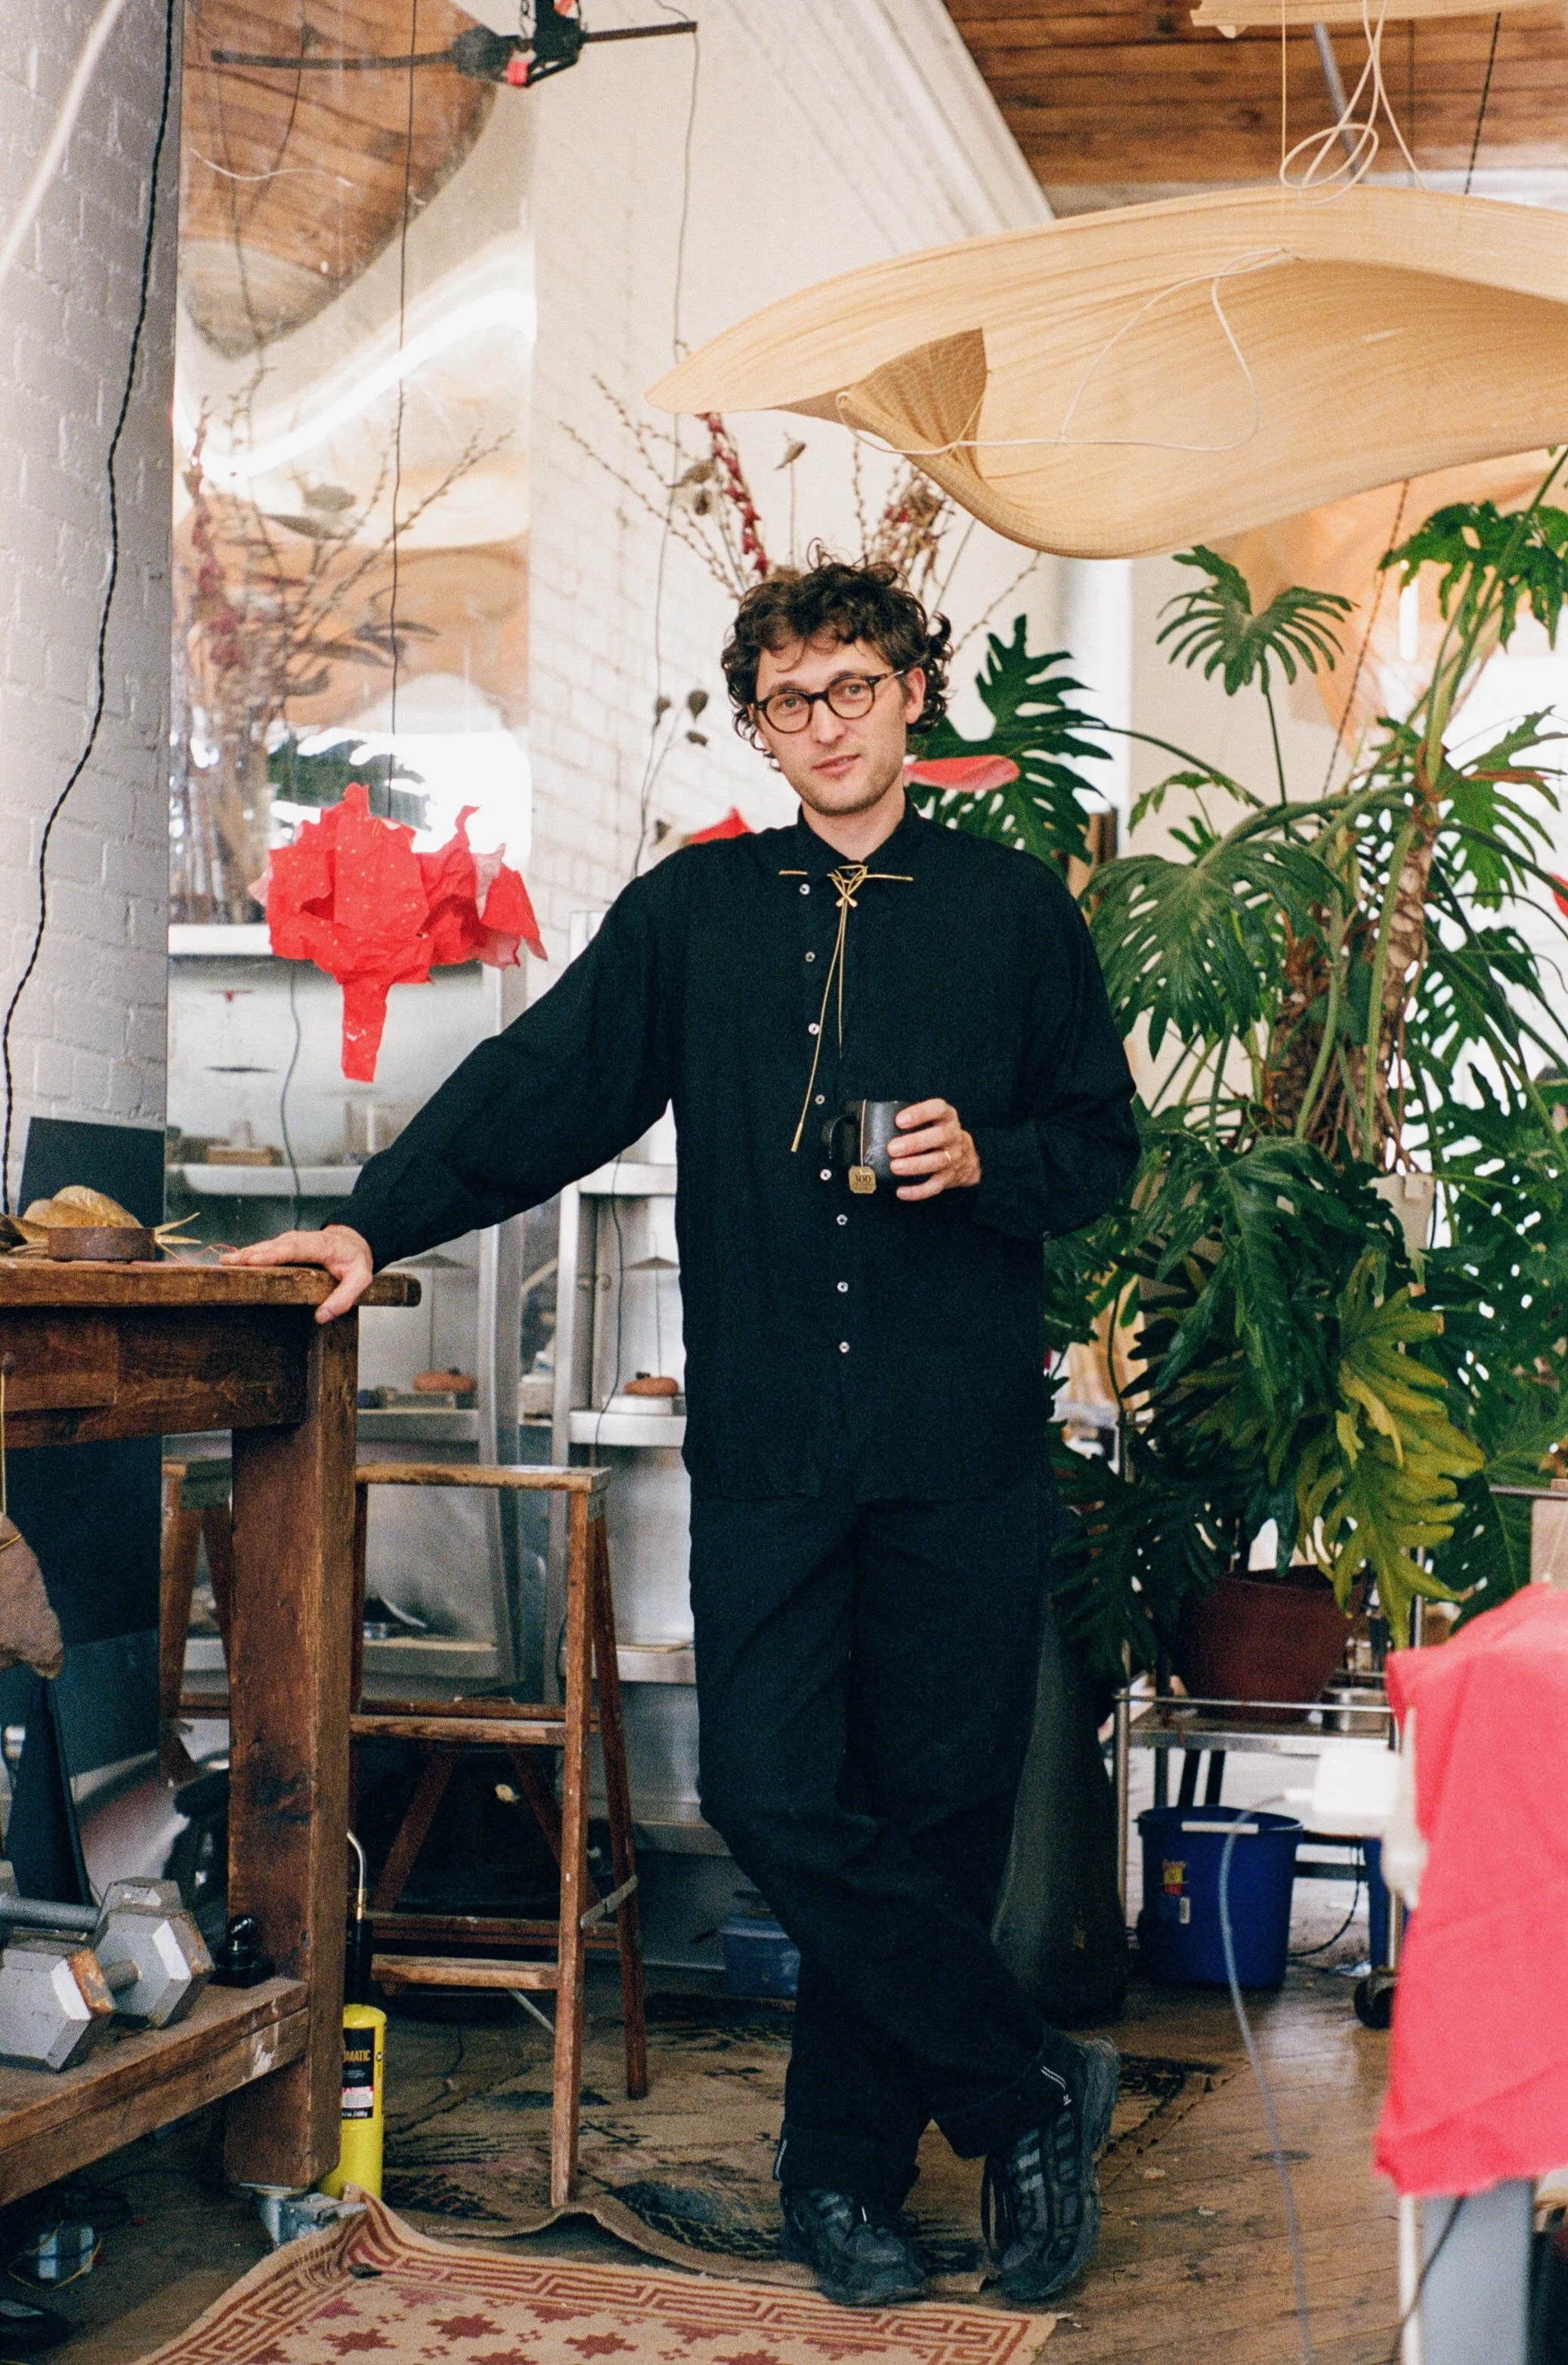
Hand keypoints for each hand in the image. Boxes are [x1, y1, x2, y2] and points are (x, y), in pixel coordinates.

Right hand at [222, 1224, 374, 1323]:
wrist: (354, 1240)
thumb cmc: (355, 1260)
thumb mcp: (360, 1279)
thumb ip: (344, 1298)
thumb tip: (321, 1317)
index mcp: (319, 1246)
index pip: (294, 1249)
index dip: (273, 1254)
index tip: (253, 1261)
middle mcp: (301, 1240)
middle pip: (273, 1246)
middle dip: (250, 1255)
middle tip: (230, 1264)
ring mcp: (290, 1241)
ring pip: (265, 1246)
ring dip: (245, 1254)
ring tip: (224, 1264)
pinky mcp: (284, 1245)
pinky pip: (265, 1249)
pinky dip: (248, 1254)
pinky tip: (234, 1262)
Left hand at [887, 1099, 981, 1200]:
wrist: (965, 1157)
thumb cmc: (936, 1133)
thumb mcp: (931, 1120)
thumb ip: (910, 1119)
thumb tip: (868, 1123)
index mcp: (947, 1117)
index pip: (938, 1109)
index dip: (919, 1113)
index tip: (899, 1120)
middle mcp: (953, 1135)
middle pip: (939, 1136)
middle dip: (914, 1142)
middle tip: (892, 1148)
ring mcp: (954, 1157)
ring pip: (938, 1161)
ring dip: (915, 1165)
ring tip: (894, 1167)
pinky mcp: (949, 1178)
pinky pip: (935, 1186)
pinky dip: (918, 1191)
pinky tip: (901, 1191)